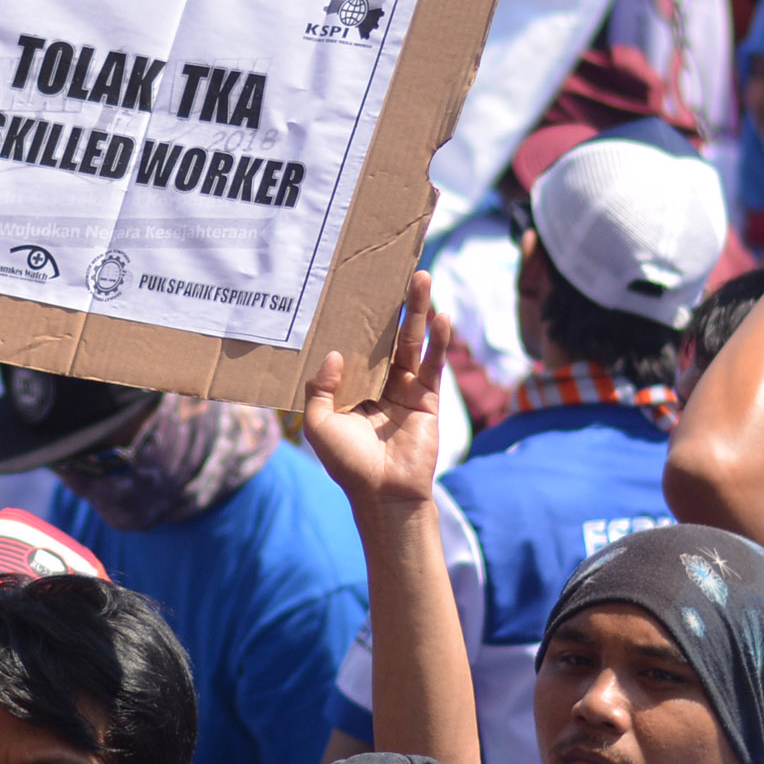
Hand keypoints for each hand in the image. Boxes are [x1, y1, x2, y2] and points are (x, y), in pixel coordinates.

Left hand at [303, 272, 452, 511]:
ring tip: (422, 278)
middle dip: (392, 305)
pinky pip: (434, 363)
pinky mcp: (427, 397)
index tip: (352, 288)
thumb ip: (321, 388)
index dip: (354, 320)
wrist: (384, 493)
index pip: (353, 345)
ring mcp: (405, 388)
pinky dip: (440, 341)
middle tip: (397, 270)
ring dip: (419, 310)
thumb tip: (334, 354)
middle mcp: (378, 382)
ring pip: (412, 341)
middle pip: (386, 336)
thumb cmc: (348, 464)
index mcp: (351, 387)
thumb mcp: (320, 424)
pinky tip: (443, 318)